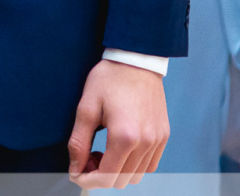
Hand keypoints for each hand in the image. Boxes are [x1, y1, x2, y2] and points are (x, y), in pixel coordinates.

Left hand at [67, 60, 167, 187]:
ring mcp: (157, 140)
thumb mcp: (86, 107)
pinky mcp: (163, 135)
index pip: (106, 177)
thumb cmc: (110, 78)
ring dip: (118, 171)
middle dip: (100, 175)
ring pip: (136, 176)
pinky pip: (150, 164)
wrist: (136, 59)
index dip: (87, 179)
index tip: (77, 172)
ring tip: (105, 151)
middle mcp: (145, 142)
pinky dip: (134, 165)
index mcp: (124, 137)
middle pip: (121, 181)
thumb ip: (79, 142)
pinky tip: (122, 149)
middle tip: (89, 157)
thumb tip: (75, 168)